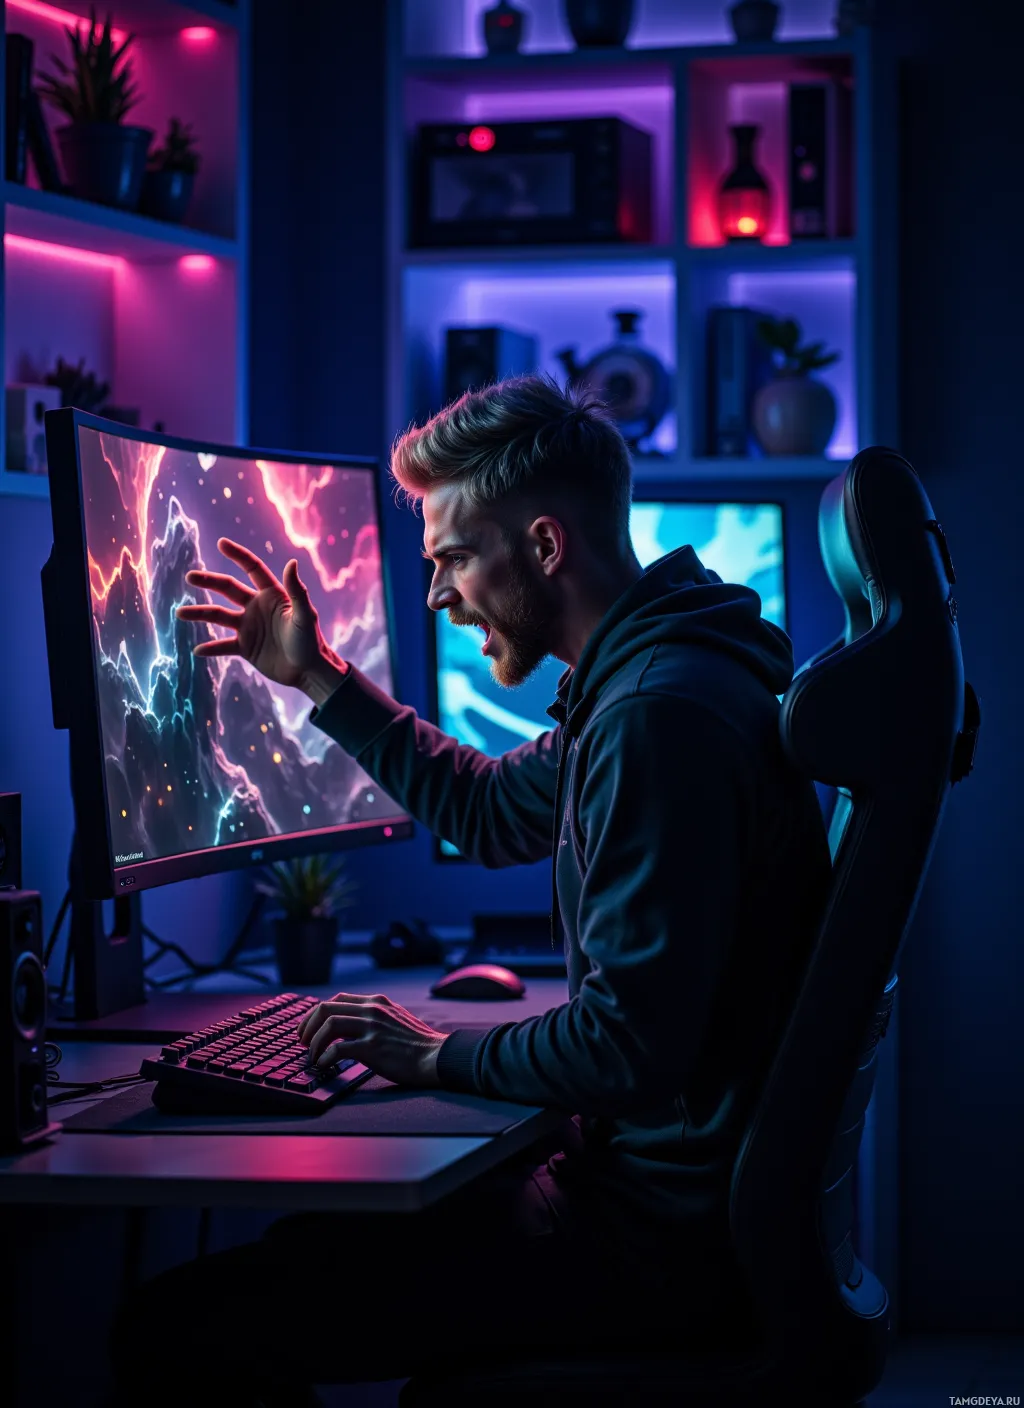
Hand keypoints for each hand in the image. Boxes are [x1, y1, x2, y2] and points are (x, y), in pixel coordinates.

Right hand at [175, 538, 344, 694]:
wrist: (308, 671)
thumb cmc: (310, 641)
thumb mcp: (305, 615)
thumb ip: (297, 591)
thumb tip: (291, 562)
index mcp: (271, 595)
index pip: (252, 569)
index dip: (238, 555)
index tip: (221, 542)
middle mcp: (256, 607)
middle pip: (228, 589)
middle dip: (209, 581)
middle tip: (190, 577)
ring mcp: (249, 627)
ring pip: (218, 616)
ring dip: (200, 614)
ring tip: (180, 612)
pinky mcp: (245, 647)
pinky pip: (223, 646)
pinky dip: (211, 648)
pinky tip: (197, 650)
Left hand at [297, 991, 446, 1087]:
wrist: (437, 1056)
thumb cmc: (417, 1043)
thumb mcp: (396, 1018)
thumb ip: (376, 1016)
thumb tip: (352, 1024)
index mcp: (377, 1002)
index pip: (337, 999)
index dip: (316, 1013)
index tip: (308, 1028)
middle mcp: (372, 1010)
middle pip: (326, 1008)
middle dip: (307, 1025)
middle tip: (302, 1041)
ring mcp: (372, 1027)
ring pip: (329, 1025)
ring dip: (314, 1042)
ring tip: (312, 1055)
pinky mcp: (373, 1048)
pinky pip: (338, 1049)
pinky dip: (325, 1057)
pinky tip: (324, 1065)